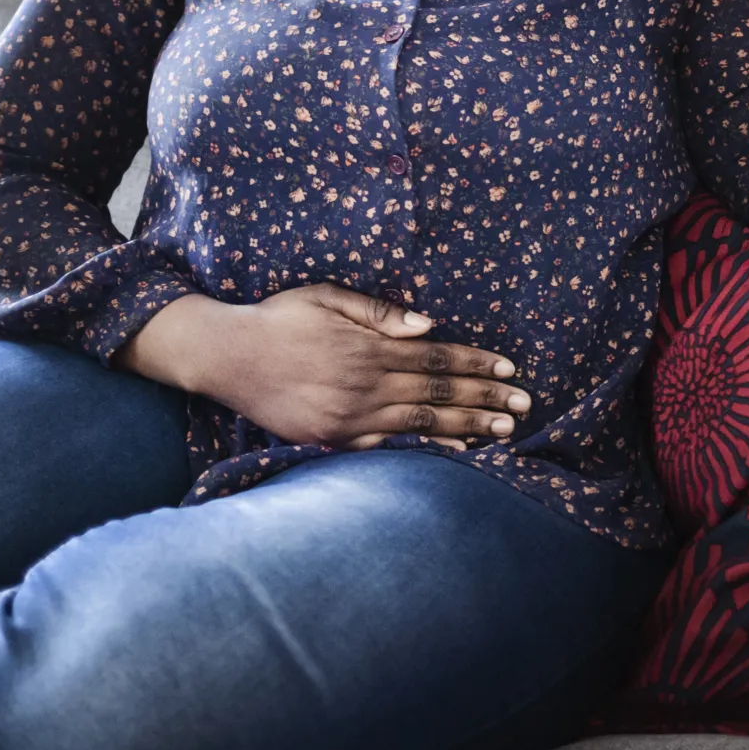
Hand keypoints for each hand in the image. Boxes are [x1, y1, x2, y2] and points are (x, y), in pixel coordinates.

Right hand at [116, 288, 527, 450]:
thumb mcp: (327, 296)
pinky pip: (387, 449)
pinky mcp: (330, 439)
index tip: (510, 371)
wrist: (225, 355)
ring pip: (419, 426)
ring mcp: (348, 418)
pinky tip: (452, 452)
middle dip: (485, 400)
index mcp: (368, 348)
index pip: (437, 359)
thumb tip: (429, 326)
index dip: (476, 366)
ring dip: (465, 429)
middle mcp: (364, 386)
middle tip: (523, 408)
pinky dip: (423, 452)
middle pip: (437, 396)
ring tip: (501, 433)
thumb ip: (379, 312)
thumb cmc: (278, 318)